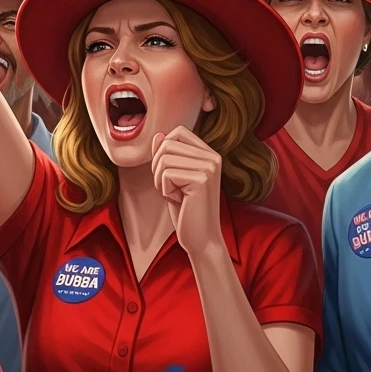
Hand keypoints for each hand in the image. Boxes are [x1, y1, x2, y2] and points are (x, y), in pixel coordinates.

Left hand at [151, 127, 221, 256]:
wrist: (201, 239)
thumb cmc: (186, 210)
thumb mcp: (172, 178)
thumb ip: (166, 156)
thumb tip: (158, 135)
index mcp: (209, 154)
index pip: (178, 132)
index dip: (163, 150)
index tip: (168, 173)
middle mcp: (213, 157)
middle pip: (167, 144)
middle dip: (158, 167)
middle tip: (170, 188)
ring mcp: (209, 167)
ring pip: (164, 158)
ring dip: (159, 179)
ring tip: (174, 194)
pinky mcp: (201, 179)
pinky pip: (166, 173)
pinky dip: (164, 189)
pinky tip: (179, 201)